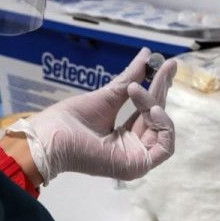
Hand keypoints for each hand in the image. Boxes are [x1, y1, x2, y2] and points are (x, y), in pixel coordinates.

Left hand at [6, 48, 177, 182]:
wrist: (51, 137)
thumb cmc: (70, 119)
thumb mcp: (107, 96)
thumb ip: (130, 78)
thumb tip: (148, 54)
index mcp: (125, 135)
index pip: (149, 110)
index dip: (158, 87)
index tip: (166, 64)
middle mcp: (134, 147)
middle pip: (158, 117)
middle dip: (162, 89)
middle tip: (168, 65)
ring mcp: (137, 158)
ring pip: (162, 128)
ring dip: (153, 104)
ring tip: (134, 90)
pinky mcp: (138, 166)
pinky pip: (166, 148)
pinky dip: (164, 126)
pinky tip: (153, 109)